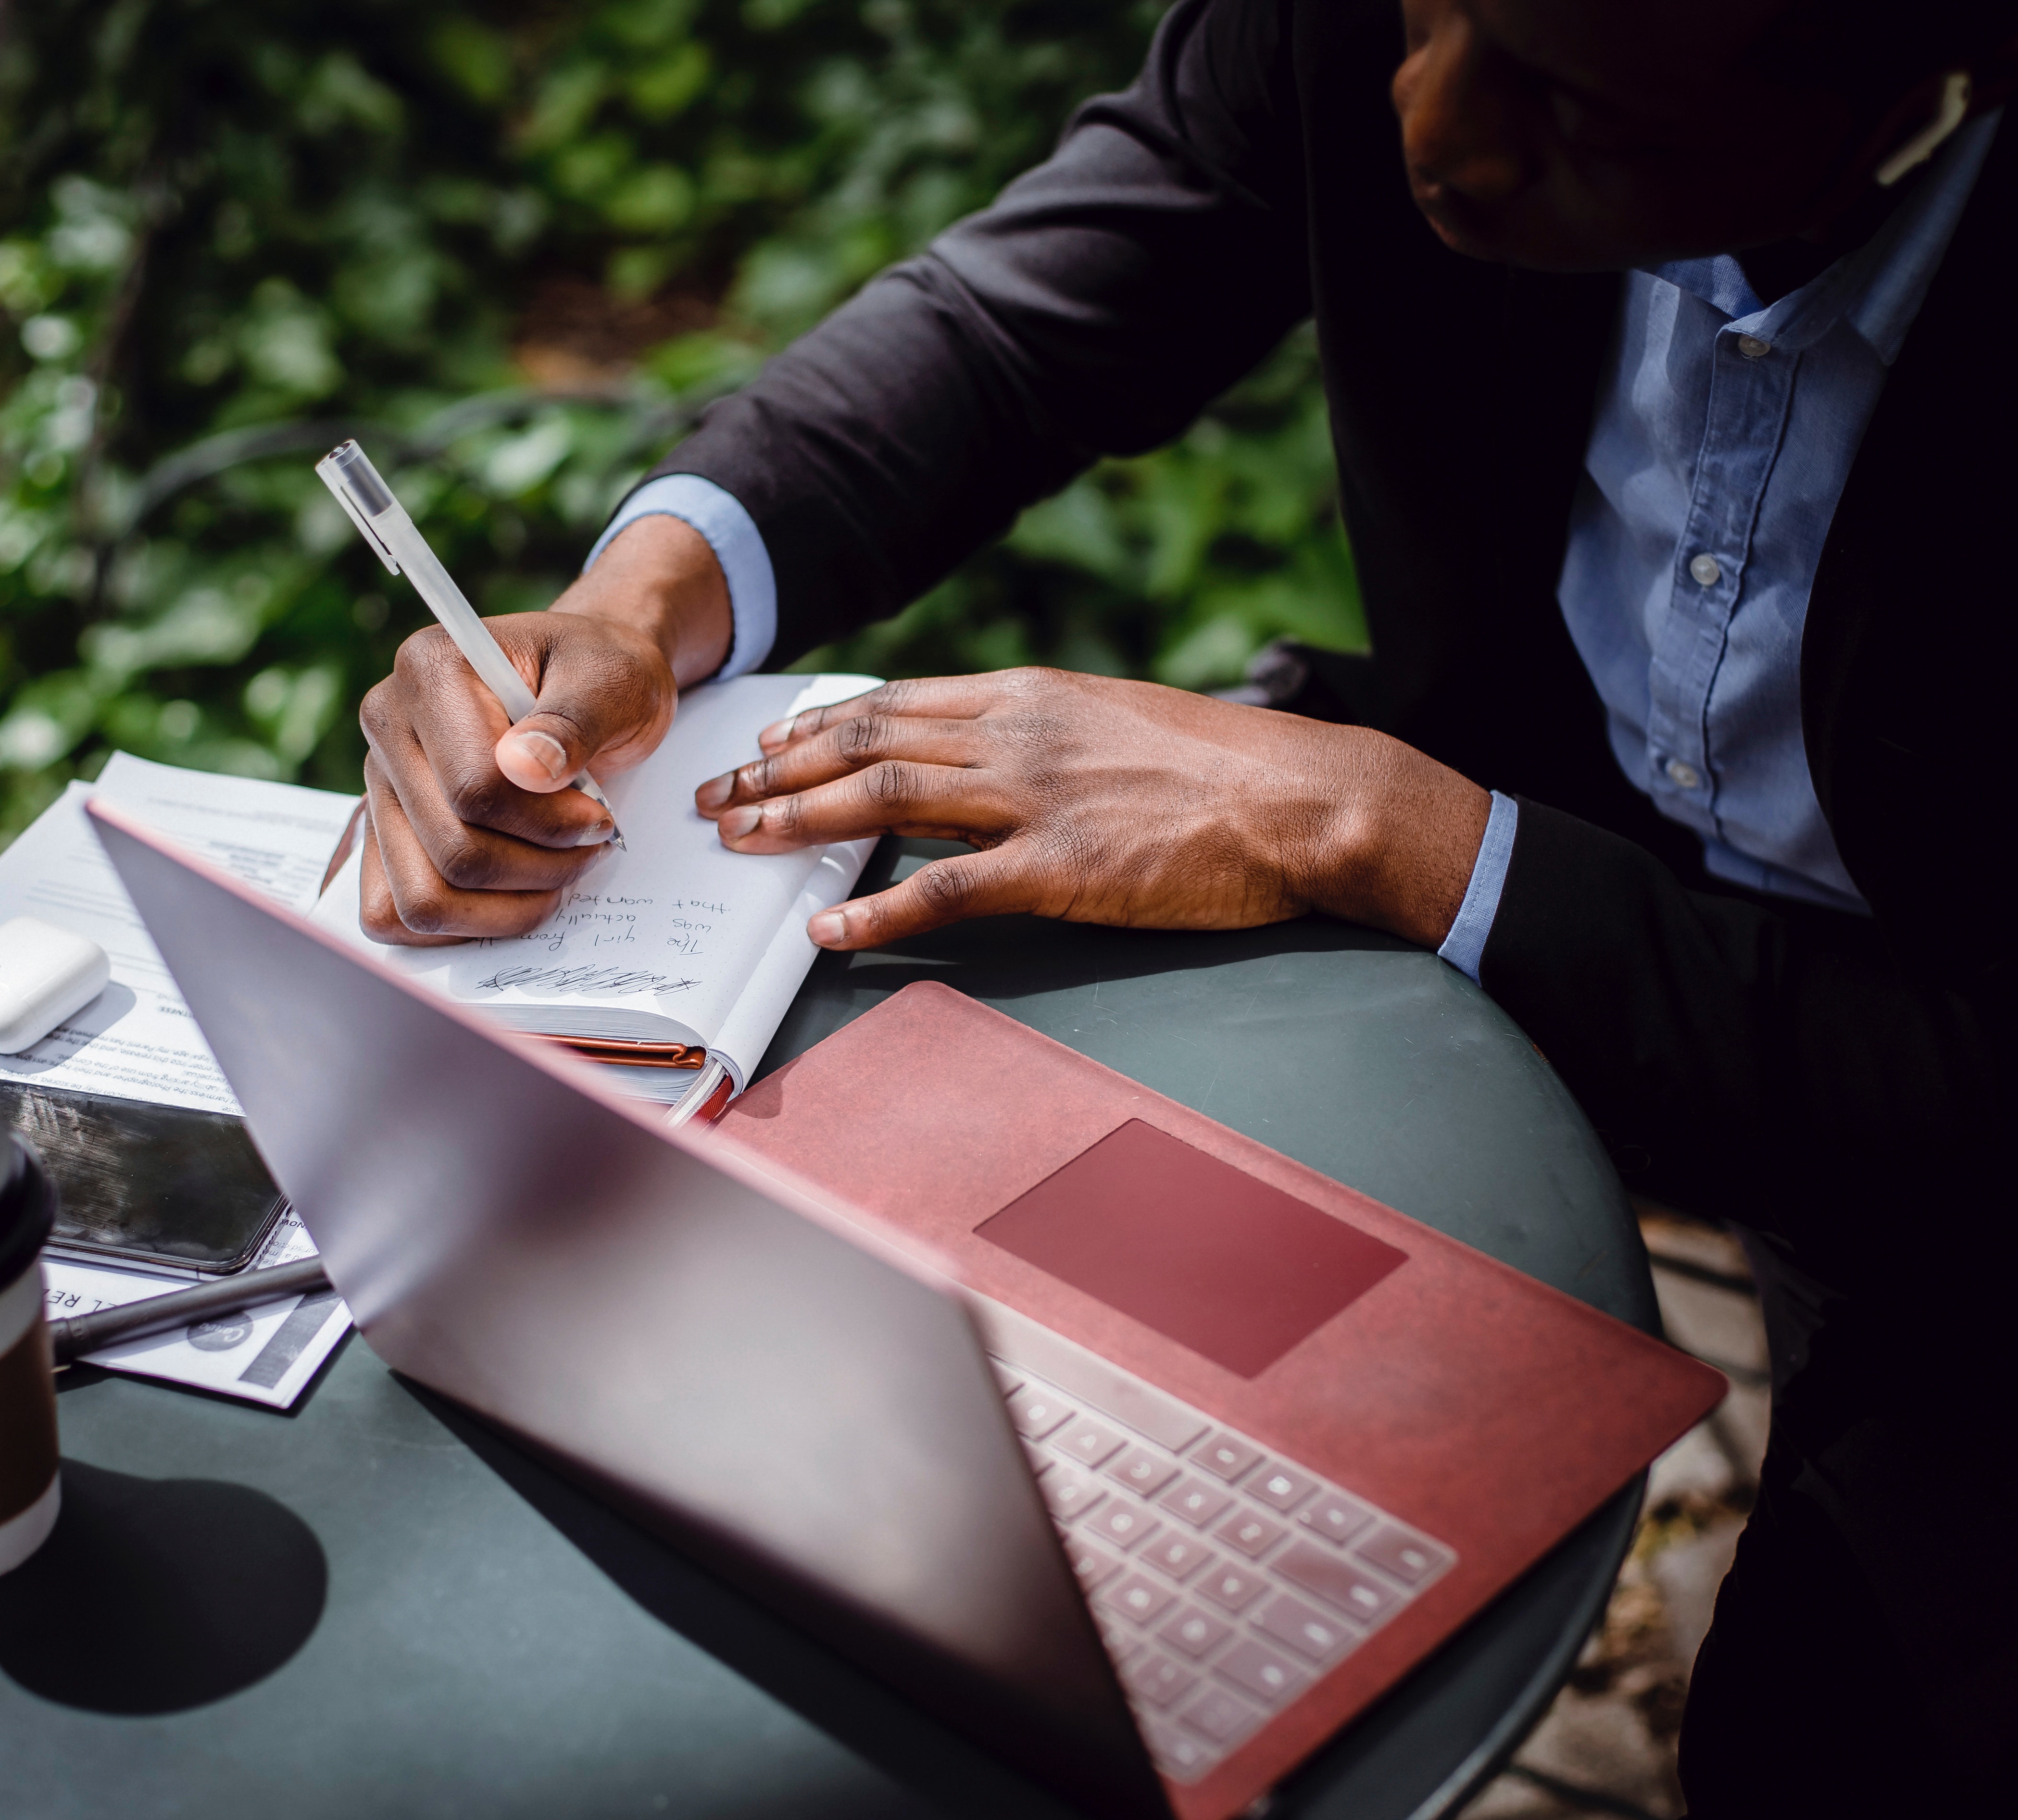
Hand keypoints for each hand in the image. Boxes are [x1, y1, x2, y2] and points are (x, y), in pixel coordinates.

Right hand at [355, 514, 729, 943]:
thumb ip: (574, 721)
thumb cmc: (600, 678)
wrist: (585, 684)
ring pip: (424, 898)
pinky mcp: (382, 831)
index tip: (599, 816)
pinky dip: (465, 923)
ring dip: (509, 905)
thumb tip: (526, 769)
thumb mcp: (613, 682)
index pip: (474, 787)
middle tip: (590, 842)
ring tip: (559, 866)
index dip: (550, 822)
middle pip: (453, 851)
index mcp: (431, 669)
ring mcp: (378, 784)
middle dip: (540, 866)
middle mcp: (387, 724)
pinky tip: (516, 893)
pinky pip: (394, 915)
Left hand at [688, 667, 1494, 952]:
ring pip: (883, 798)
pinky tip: (829, 925)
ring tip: (736, 842)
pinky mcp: (1062, 868)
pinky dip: (878, 906)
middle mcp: (1017, 733)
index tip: (765, 741)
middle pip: (867, 742)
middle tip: (716, 794)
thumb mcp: (1117, 725)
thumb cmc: (1222, 770)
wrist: (1301, 798)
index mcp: (1031, 697)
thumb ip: (1041, 736)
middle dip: (777, 768)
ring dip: (797, 820)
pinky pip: (946, 888)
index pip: (895, 702)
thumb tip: (978, 756)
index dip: (816, 723)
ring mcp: (1035, 799)